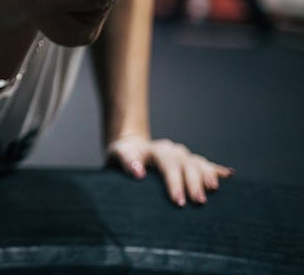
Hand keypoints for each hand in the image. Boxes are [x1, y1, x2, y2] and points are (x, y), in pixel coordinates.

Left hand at [106, 135, 233, 205]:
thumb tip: (138, 173)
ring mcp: (183, 155)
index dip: (174, 182)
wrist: (131, 147)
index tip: (178, 201)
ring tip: (214, 190)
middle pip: (187, 165)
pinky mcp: (190, 161)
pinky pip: (206, 164)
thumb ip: (126, 161)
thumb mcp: (118, 155)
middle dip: (194, 183)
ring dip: (208, 176)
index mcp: (157, 150)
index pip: (168, 165)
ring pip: (199, 164)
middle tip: (199, 202)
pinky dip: (217, 170)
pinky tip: (230, 175)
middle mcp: (173, 151)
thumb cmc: (123, 156)